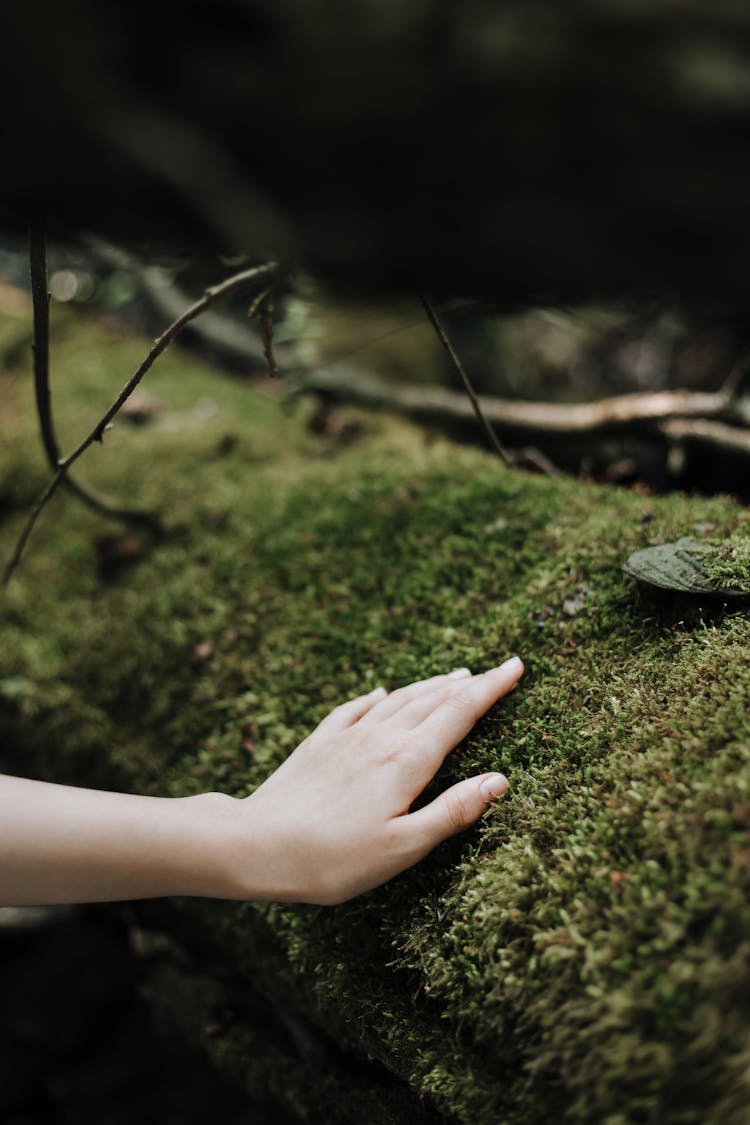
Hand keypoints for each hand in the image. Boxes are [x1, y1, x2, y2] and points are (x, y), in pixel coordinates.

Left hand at [226, 658, 523, 904]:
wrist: (255, 844)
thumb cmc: (333, 859)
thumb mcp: (402, 848)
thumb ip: (452, 812)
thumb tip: (499, 781)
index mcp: (406, 762)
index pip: (459, 714)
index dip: (492, 689)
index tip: (516, 667)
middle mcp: (380, 738)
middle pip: (433, 700)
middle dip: (470, 684)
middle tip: (498, 669)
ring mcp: (347, 737)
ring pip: (398, 700)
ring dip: (430, 686)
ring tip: (454, 676)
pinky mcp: (319, 743)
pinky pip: (355, 709)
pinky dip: (376, 697)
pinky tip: (380, 692)